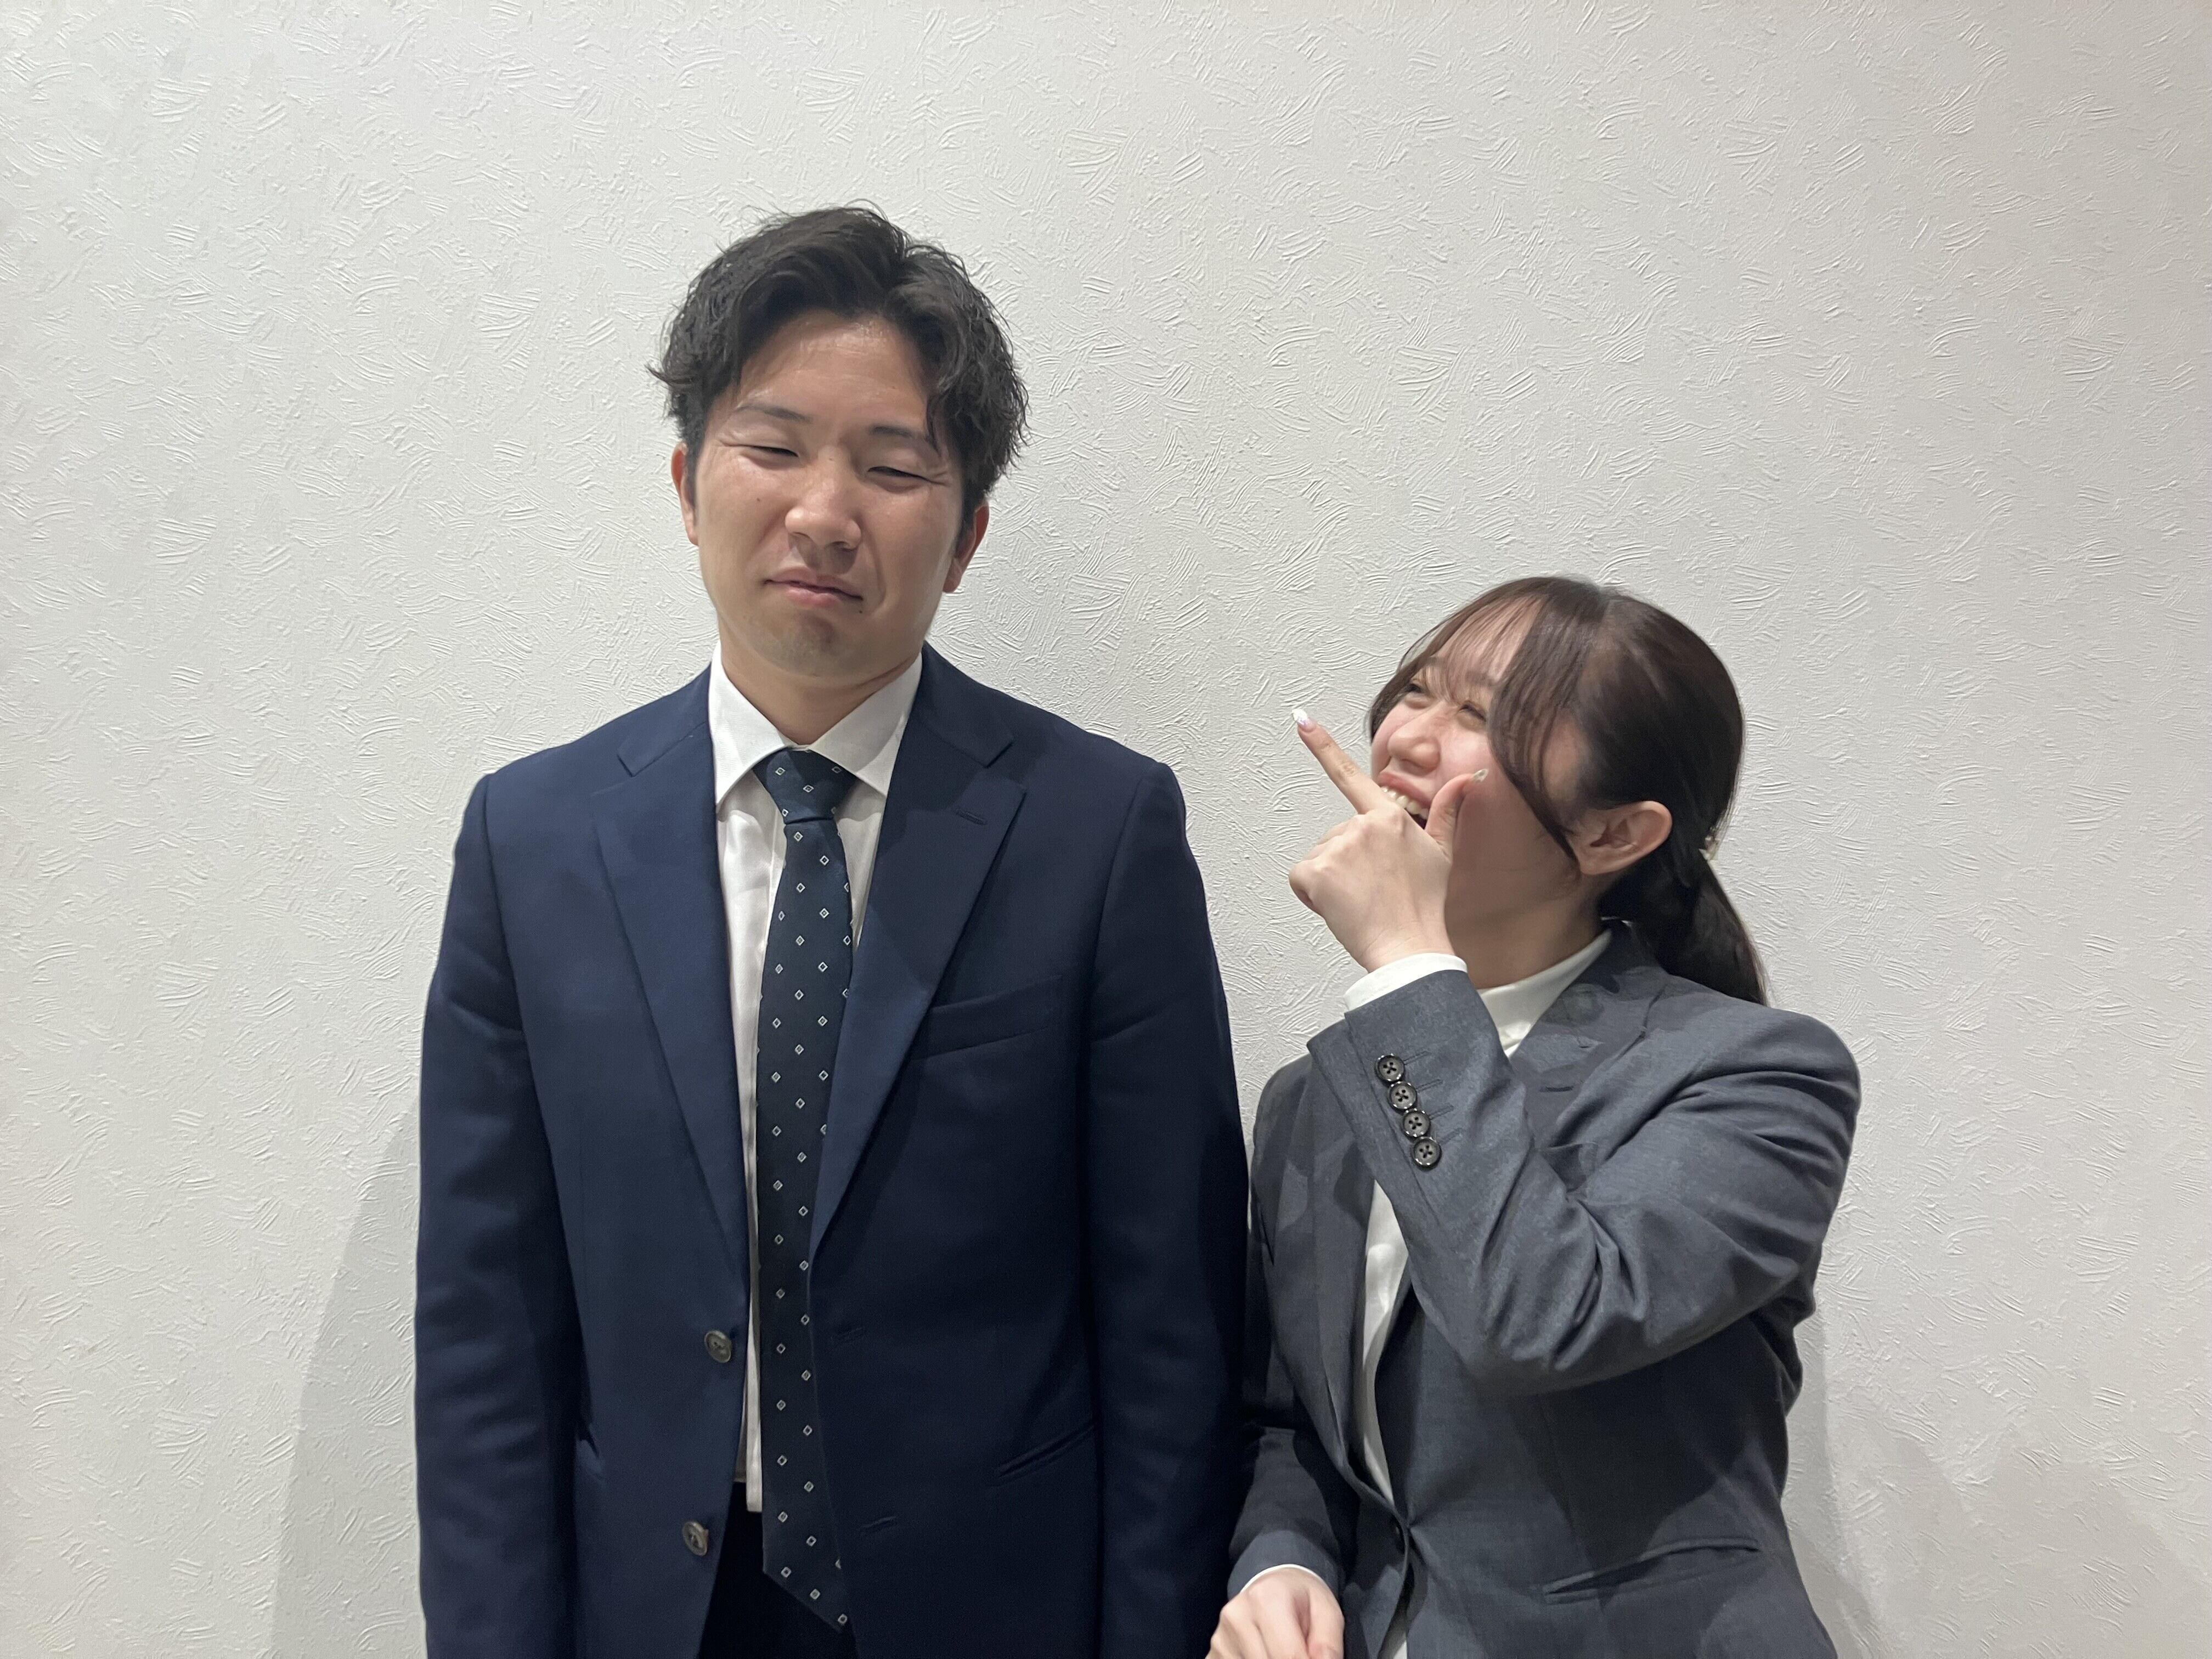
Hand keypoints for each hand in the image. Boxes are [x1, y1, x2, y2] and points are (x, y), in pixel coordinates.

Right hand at [1209, 1568, 1345, 1658]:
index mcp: (1267, 1599)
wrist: (1272, 1586)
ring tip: (1284, 1651)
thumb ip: (1328, 1644)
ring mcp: (1221, 1637)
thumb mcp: (1327, 1612)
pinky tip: (1267, 1654)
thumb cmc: (1301, 1600)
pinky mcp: (1214, 1653)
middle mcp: (1237, 1616)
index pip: (1289, 1656)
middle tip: (1302, 1653)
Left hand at [1287, 713, 1469, 972]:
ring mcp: (1338, 847)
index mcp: (1390, 817)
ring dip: (1331, 880)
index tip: (1301, 720)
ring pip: (1319, 858)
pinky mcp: (1318, 871)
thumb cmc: (1425, 905)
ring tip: (1361, 901)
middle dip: (1347, 863)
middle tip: (1372, 890)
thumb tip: (1468, 780)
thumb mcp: (1442, 853)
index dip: (1323, 746)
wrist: (1411, 946)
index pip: (1351, 776)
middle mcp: (1362, 825)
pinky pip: (1301, 878)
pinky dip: (1312, 895)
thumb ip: (1448, 812)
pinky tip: (1339, 907)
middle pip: (1336, 837)